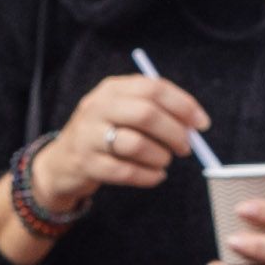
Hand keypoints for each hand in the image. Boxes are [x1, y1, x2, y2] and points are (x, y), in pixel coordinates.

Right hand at [33, 71, 207, 209]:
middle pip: (146, 114)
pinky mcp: (86, 164)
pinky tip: (155, 176)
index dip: (183, 105)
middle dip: (174, 133)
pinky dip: (148, 176)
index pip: (153, 88)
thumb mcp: (122, 111)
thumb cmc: (104, 134)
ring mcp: (89, 135)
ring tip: (164, 162)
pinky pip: (125, 172)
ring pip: (136, 144)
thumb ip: (155, 110)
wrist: (62, 162)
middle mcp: (97, 107)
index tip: (202, 124)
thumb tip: (195, 124)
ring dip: (160, 156)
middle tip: (186, 147)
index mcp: (111, 88)